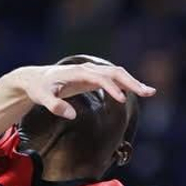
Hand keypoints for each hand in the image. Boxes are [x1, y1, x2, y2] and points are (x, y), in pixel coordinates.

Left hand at [6, 59, 153, 120]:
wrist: (36, 79)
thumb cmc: (39, 88)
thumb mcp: (41, 97)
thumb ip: (54, 106)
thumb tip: (72, 115)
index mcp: (76, 72)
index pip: (99, 78)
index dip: (111, 88)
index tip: (121, 100)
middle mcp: (87, 69)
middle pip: (114, 72)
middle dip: (131, 82)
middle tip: (148, 93)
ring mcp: (92, 72)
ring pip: (117, 74)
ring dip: (133, 82)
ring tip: (149, 92)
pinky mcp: (93, 77)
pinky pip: (113, 78)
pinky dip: (127, 84)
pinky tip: (138, 91)